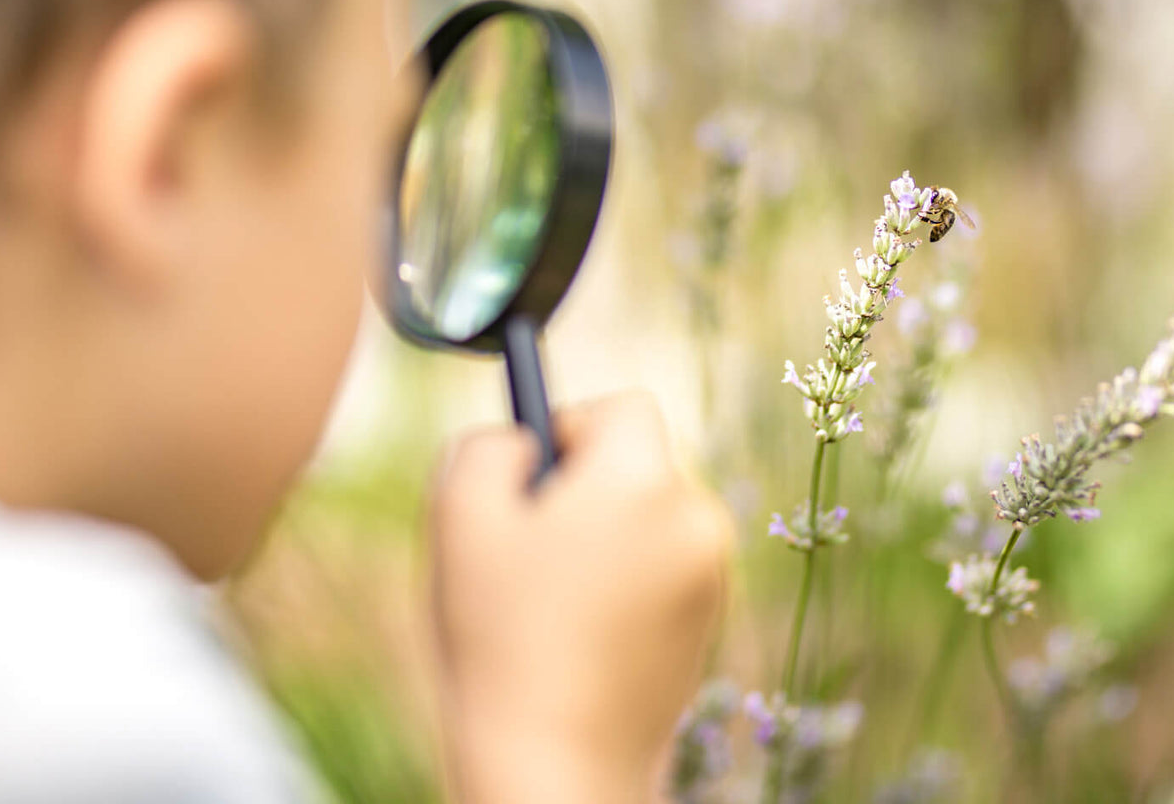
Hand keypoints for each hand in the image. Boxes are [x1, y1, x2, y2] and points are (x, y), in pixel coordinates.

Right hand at [429, 394, 732, 803]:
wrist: (556, 769)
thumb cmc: (503, 640)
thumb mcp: (461, 516)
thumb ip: (488, 445)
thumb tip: (523, 436)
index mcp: (643, 481)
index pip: (625, 405)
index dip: (572, 425)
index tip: (537, 474)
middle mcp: (696, 518)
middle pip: (638, 460)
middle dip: (586, 485)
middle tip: (536, 540)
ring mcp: (712, 575)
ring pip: (649, 514)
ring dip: (606, 533)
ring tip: (556, 598)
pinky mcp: (709, 623)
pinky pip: (665, 564)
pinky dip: (628, 578)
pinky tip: (584, 631)